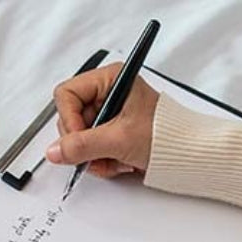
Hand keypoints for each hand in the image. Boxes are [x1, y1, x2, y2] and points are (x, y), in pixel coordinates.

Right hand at [45, 62, 159, 179]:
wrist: (185, 154)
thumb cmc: (166, 135)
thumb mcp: (120, 139)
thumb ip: (84, 145)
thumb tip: (55, 151)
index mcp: (111, 79)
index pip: (67, 94)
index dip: (69, 120)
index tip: (80, 139)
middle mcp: (108, 93)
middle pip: (70, 118)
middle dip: (84, 143)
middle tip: (99, 152)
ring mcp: (108, 114)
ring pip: (79, 138)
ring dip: (95, 156)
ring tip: (116, 159)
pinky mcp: (111, 133)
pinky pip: (90, 149)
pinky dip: (102, 161)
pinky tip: (119, 162)